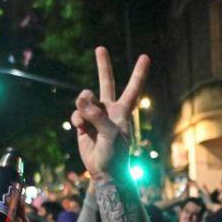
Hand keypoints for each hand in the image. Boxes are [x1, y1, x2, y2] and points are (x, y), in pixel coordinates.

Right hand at [70, 47, 150, 179]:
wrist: (105, 173)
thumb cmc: (115, 156)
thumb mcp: (111, 135)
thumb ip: (97, 117)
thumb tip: (80, 101)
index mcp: (123, 111)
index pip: (133, 89)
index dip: (138, 73)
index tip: (145, 57)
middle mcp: (109, 110)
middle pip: (106, 83)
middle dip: (103, 66)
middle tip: (100, 48)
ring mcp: (95, 115)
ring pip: (84, 99)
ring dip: (83, 108)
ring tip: (86, 124)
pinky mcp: (83, 123)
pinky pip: (76, 113)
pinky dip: (77, 120)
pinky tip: (81, 130)